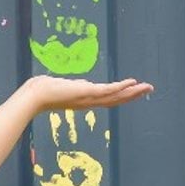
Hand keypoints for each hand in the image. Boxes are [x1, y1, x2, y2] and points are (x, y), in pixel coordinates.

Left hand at [21, 75, 152, 113]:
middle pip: (116, 99)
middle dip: (133, 94)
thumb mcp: (66, 87)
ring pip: (115, 96)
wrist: (34, 96)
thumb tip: (83, 84)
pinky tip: (132, 83)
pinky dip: (120, 87)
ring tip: (147, 87)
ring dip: (132, 92)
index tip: (135, 90)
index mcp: (85, 101)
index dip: (123, 95)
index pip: (108, 99)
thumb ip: (77, 86)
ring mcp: (88, 98)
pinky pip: (107, 90)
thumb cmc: (43, 91)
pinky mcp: (86, 93)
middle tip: (149, 89)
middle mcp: (89, 102)